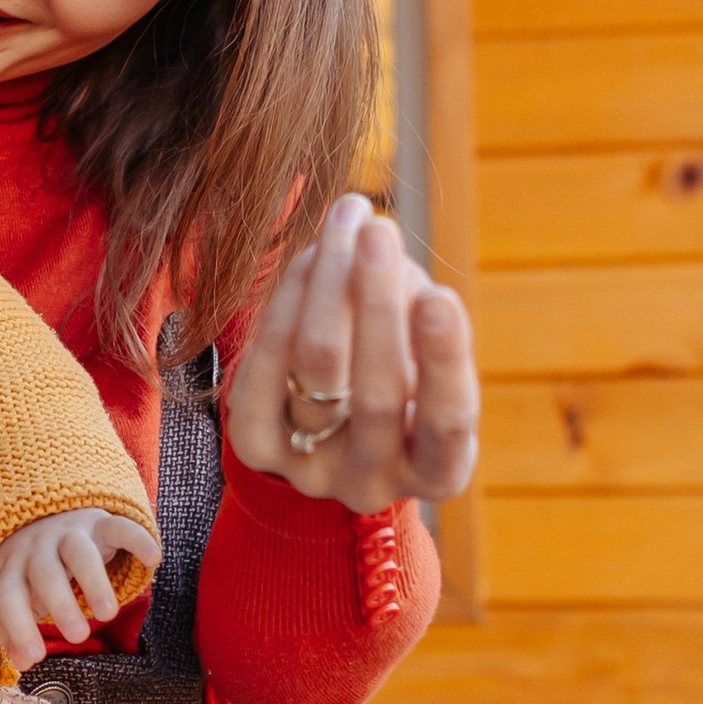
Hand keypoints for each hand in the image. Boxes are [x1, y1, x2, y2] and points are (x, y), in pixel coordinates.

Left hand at [0, 509, 154, 669]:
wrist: (47, 516)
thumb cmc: (33, 571)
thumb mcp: (19, 596)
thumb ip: (16, 630)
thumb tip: (23, 664)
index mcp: (13, 567)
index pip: (8, 595)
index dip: (18, 626)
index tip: (35, 658)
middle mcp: (39, 546)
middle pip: (46, 573)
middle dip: (60, 604)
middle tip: (78, 636)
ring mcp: (70, 532)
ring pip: (80, 553)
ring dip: (93, 581)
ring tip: (107, 614)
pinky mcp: (101, 523)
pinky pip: (120, 527)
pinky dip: (138, 539)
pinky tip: (154, 559)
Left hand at [223, 197, 479, 510]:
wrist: (331, 429)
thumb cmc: (404, 375)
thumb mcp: (429, 356)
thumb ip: (419, 310)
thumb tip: (378, 244)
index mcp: (439, 470)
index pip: (446, 421)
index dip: (442, 360)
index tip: (441, 295)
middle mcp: (372, 483)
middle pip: (375, 396)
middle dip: (378, 305)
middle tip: (380, 231)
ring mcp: (309, 470)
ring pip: (315, 372)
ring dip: (330, 285)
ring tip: (348, 220)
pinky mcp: (256, 447)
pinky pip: (265, 367)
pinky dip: (289, 301)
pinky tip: (310, 254)